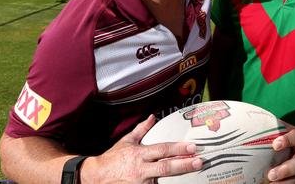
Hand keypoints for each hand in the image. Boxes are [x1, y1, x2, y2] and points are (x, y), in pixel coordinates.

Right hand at [80, 114, 202, 183]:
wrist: (96, 177)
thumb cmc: (112, 159)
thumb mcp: (126, 142)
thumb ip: (141, 130)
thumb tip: (152, 117)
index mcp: (139, 153)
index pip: (162, 149)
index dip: (178, 148)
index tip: (192, 147)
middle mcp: (141, 168)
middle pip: (166, 167)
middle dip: (184, 164)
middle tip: (199, 161)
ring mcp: (141, 182)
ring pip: (162, 180)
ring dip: (178, 177)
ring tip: (194, 173)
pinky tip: (178, 183)